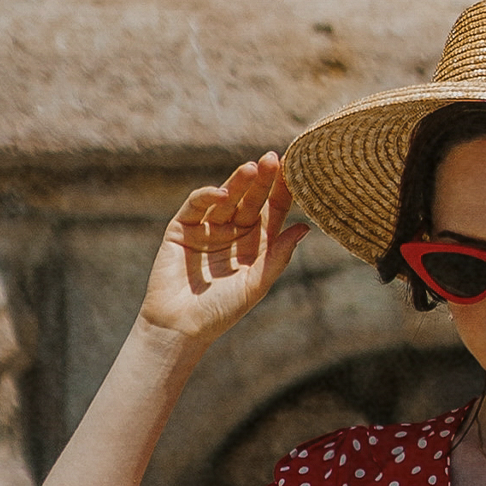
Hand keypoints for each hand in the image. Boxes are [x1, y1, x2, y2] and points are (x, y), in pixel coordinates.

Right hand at [140, 155, 308, 347]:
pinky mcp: (183, 227)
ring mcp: (208, 228)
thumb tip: (305, 228)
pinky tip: (222, 194)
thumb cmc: (221, 312)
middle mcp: (234, 233)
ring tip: (252, 168)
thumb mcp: (255, 284)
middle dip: (262, 180)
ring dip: (238, 183)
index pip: (272, 213)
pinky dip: (207, 196)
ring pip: (227, 198)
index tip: (294, 173)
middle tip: (272, 158)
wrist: (180, 326)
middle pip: (251, 200)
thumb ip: (278, 256)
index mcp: (255, 246)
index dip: (282, 193)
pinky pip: (197, 205)